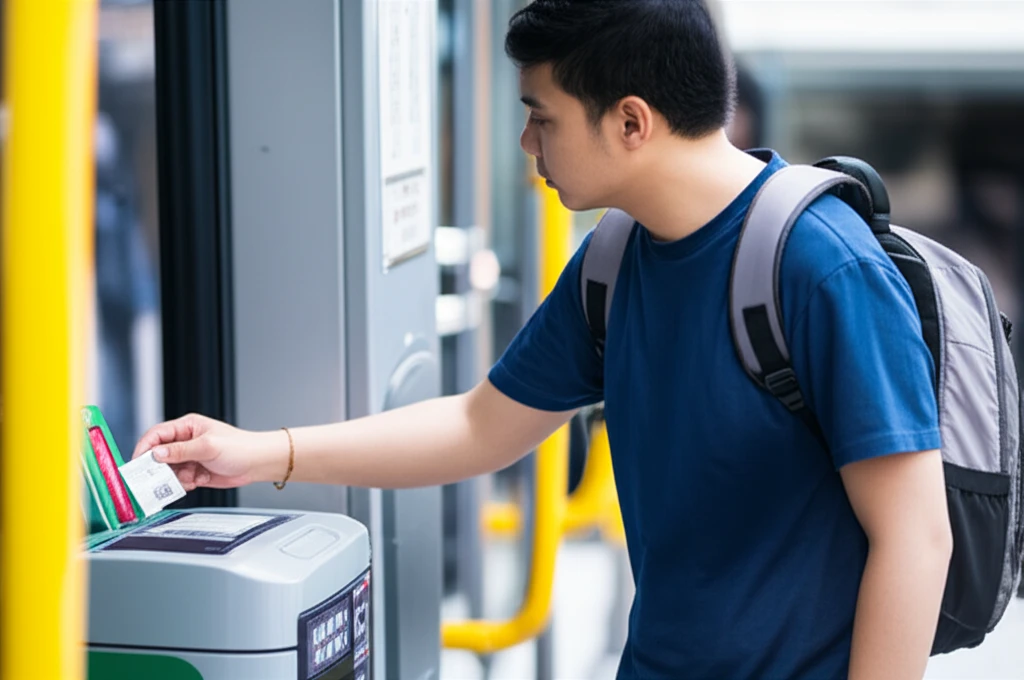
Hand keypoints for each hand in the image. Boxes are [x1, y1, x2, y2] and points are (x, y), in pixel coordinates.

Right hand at [133, 413, 285, 490]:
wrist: (258, 464)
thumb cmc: (240, 447)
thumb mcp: (208, 447)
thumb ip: (181, 451)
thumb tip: (156, 453)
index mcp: (187, 427)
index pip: (156, 434)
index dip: (145, 448)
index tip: (138, 463)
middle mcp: (186, 441)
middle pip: (159, 455)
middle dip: (160, 468)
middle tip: (161, 478)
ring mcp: (190, 457)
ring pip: (168, 470)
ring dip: (176, 477)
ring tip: (191, 478)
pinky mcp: (195, 471)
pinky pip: (179, 480)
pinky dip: (186, 483)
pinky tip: (200, 480)